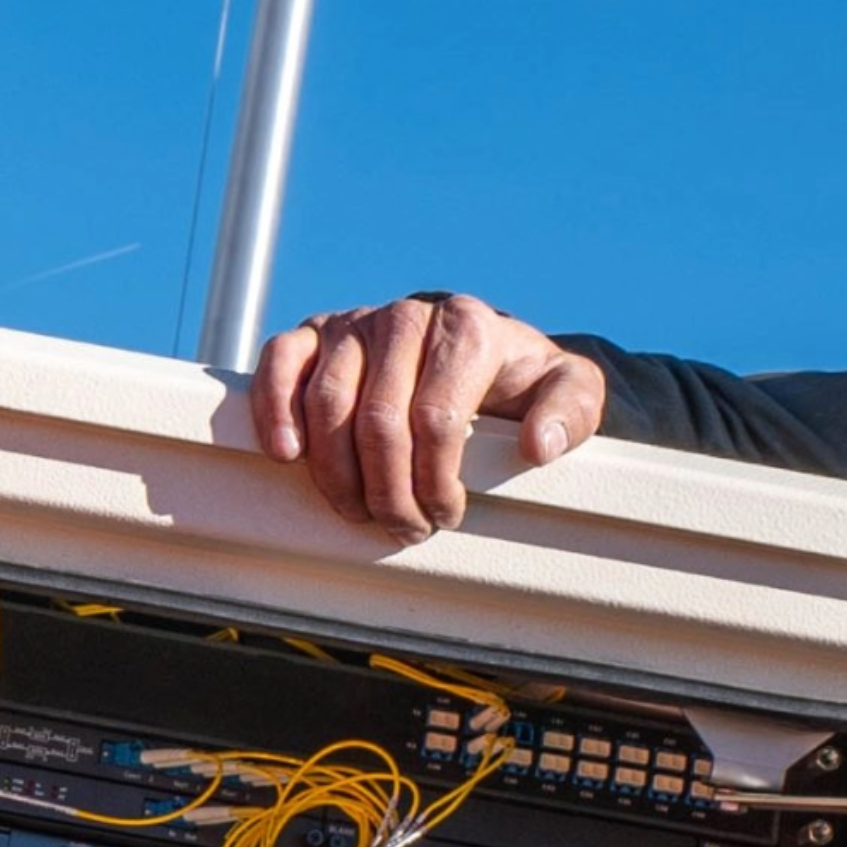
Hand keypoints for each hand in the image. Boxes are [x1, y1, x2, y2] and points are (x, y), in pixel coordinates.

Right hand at [248, 290, 607, 539]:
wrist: (479, 348)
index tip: (445, 516)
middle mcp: (407, 317)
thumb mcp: (569, 390)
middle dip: (387, 490)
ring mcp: (356, 323)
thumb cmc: (519, 379)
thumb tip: (536, 446)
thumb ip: (569, 411)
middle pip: (378, 420)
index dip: (434, 480)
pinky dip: (276, 409)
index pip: (435, 417)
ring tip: (358, 511)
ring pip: (327, 403)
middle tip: (402, 528)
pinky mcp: (316, 333)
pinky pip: (281, 362)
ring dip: (337, 473)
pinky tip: (288, 454)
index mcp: (467, 329)